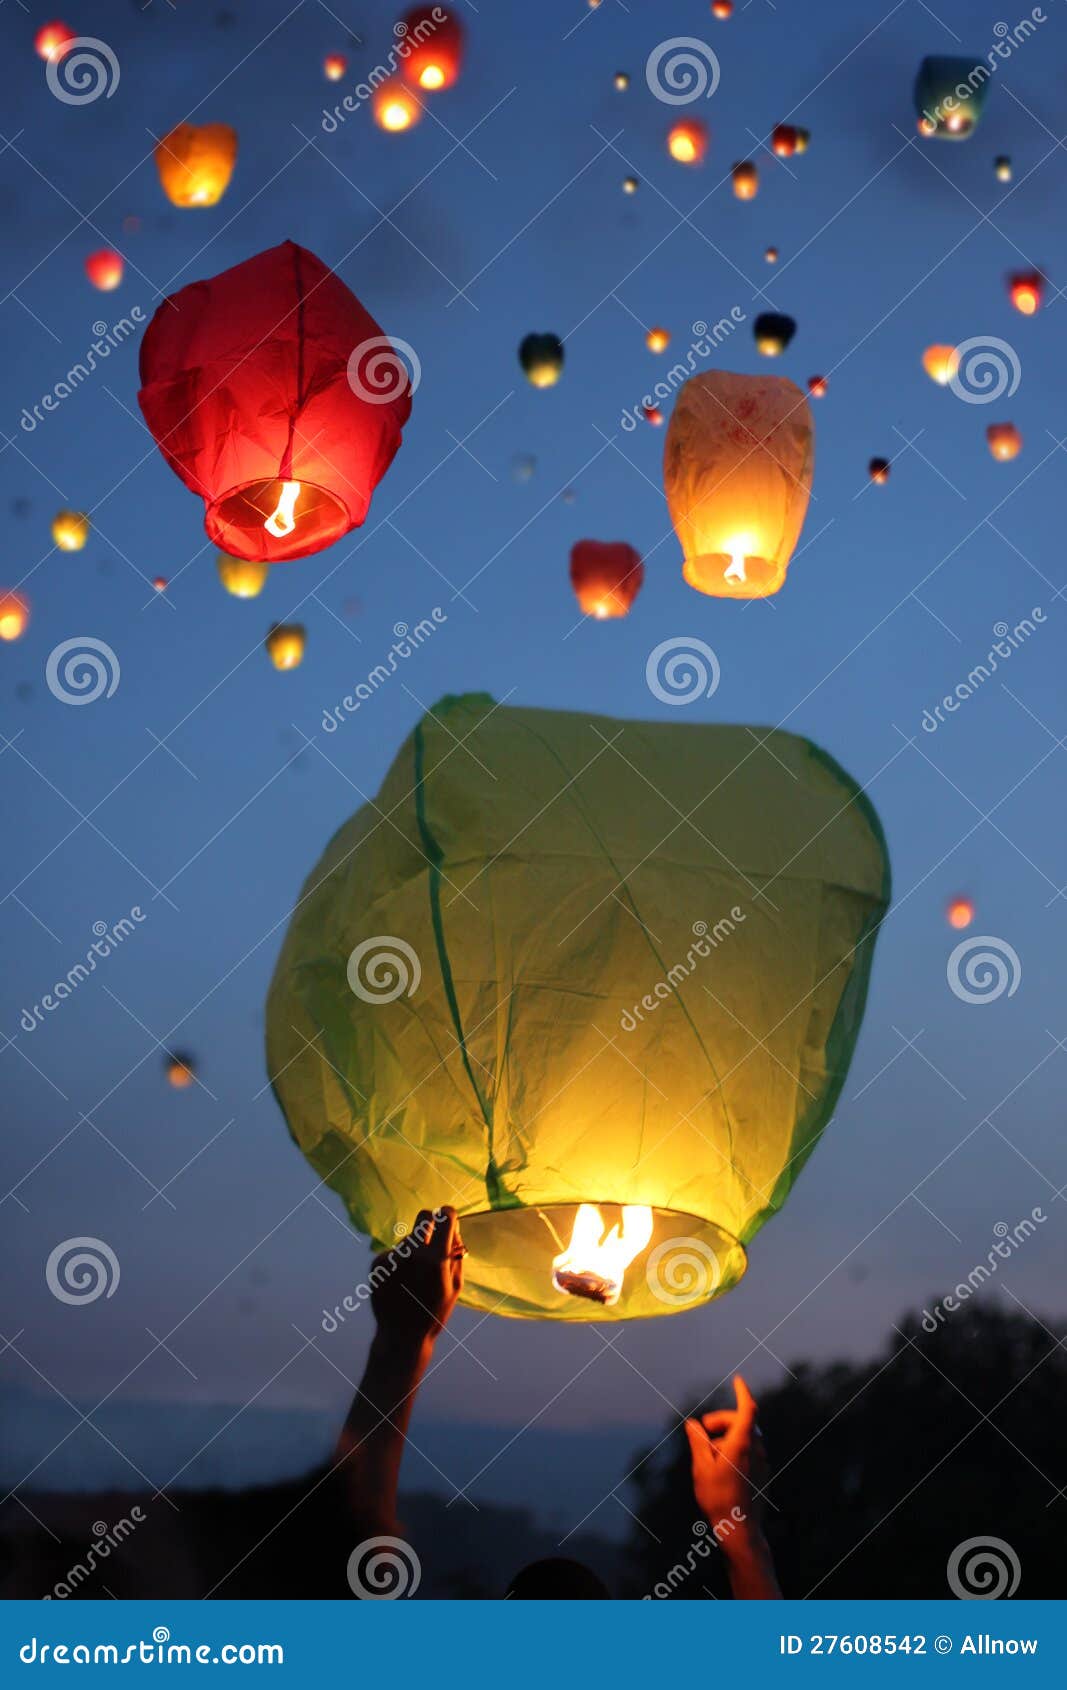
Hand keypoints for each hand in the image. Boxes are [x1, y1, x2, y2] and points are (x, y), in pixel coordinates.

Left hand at [369, 1205, 464, 1351]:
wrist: (401, 1337)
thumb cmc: (434, 1312)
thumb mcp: (455, 1286)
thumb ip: (456, 1254)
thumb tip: (452, 1228)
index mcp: (435, 1259)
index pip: (444, 1216)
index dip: (449, 1216)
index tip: (449, 1220)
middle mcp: (411, 1253)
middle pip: (423, 1217)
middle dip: (431, 1224)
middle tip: (433, 1241)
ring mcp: (392, 1257)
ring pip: (408, 1238)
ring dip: (414, 1248)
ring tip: (414, 1276)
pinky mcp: (377, 1263)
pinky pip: (394, 1251)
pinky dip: (399, 1261)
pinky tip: (401, 1282)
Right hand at [684, 1374, 767, 1540]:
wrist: (740, 1530)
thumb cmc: (718, 1498)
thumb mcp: (701, 1468)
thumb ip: (698, 1442)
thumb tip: (692, 1424)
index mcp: (742, 1444)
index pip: (747, 1409)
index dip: (742, 1392)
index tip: (737, 1380)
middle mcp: (756, 1450)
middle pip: (742, 1422)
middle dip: (721, 1419)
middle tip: (702, 1430)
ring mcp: (762, 1462)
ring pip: (745, 1437)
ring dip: (727, 1436)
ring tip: (708, 1456)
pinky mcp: (762, 1474)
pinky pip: (749, 1451)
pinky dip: (735, 1448)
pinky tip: (721, 1467)